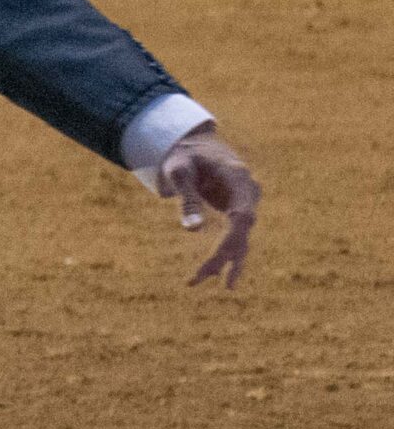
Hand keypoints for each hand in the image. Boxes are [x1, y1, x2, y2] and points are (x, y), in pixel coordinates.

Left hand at [157, 124, 259, 288]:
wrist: (195, 146)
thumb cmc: (185, 156)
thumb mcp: (180, 171)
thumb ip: (187, 197)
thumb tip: (193, 230)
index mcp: (239, 177)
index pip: (242, 215)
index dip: (233, 238)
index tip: (217, 257)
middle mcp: (249, 192)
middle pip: (242, 230)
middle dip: (223, 256)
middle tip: (196, 279)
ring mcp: (246, 202)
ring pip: (241, 238)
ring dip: (223, 262)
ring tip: (196, 282)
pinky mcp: (238, 212)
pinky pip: (235, 237)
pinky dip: (223, 255)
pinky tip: (212, 276)